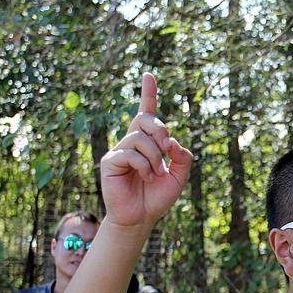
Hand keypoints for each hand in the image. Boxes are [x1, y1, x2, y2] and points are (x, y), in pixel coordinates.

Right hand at [99, 73, 192, 229]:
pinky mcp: (110, 161)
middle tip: (168, 148)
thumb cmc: (156, 197)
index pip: (147, 113)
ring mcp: (119, 150)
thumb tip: (173, 143)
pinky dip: (144, 165)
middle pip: (146, 119)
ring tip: (155, 174)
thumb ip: (182, 158)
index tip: (149, 75)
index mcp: (148, 142)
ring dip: (154, 157)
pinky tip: (146, 178)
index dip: (148, 93)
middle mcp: (131, 142)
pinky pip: (130, 153)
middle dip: (161, 129)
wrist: (140, 218)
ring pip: (140, 138)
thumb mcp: (179, 176)